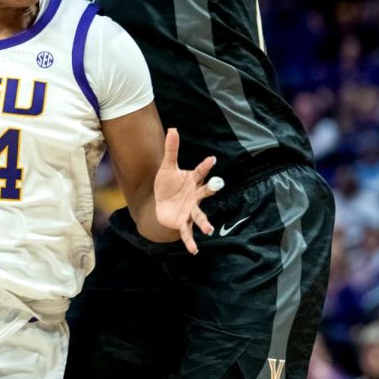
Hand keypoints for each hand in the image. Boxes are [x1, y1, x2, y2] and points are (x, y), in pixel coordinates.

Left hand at [153, 128, 219, 254]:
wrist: (161, 204)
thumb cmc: (167, 184)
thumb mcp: (167, 166)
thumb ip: (171, 149)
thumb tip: (173, 128)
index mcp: (192, 181)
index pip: (200, 171)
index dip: (206, 165)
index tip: (212, 158)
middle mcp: (195, 196)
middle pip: (205, 193)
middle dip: (211, 189)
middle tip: (218, 185)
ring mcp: (191, 210)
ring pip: (199, 216)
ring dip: (205, 223)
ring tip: (209, 230)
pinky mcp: (183, 223)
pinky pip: (187, 233)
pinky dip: (190, 242)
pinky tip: (194, 250)